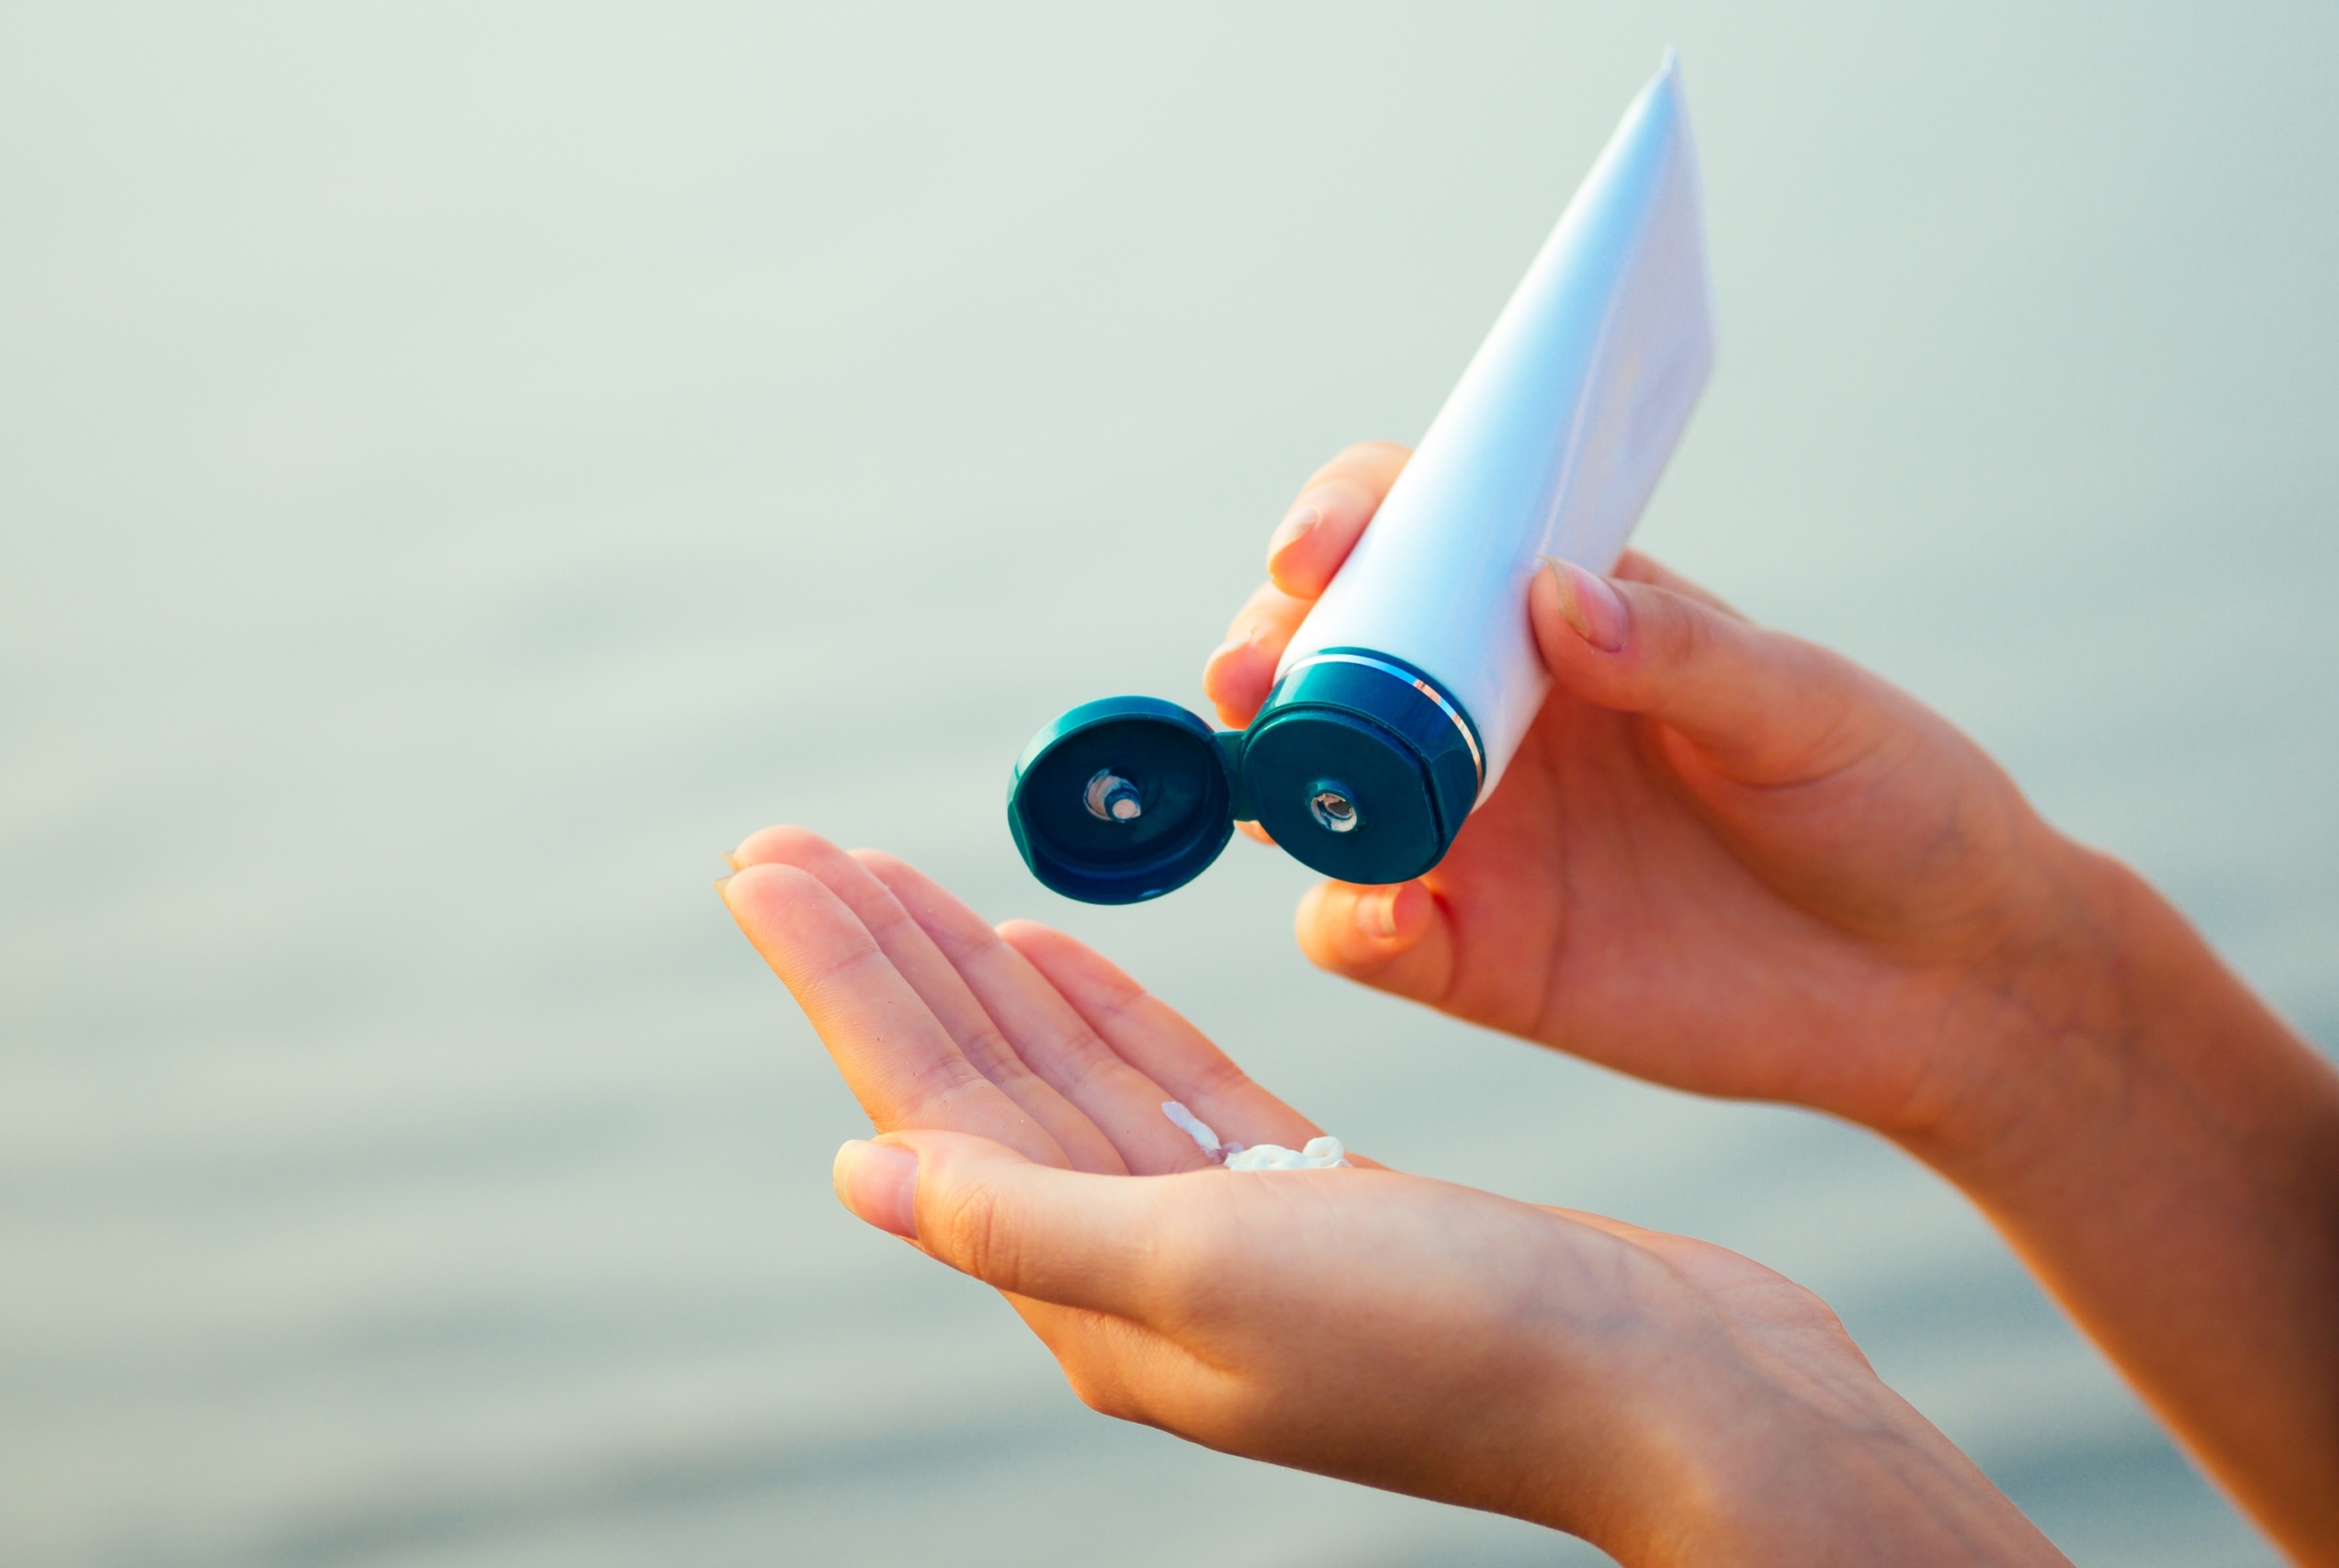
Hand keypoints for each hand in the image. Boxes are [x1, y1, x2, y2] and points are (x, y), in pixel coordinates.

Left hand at [717, 828, 2064, 1565]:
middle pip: (976, 1083)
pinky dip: (1102, 1013)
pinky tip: (1046, 950)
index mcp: (1098, 1299)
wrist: (1672, 1390)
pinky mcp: (1314, 1199)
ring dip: (979, 974)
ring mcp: (1227, 1237)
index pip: (929, 1108)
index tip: (766, 868)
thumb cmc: (1462, 1343)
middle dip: (884, 960)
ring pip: (1063, 1075)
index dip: (845, 983)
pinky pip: (1168, 1086)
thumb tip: (861, 1175)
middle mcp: (1142, 1274)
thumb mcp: (1220, 1272)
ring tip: (893, 881)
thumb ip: (1032, 1218)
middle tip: (790, 848)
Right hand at [1205, 443, 2119, 1160]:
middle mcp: (1485, 713)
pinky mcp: (1473, 955)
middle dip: (1267, 646)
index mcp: (1559, 614)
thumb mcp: (1803, 708)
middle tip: (1258, 673)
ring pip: (1313, 789)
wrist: (1937, 981)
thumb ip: (1679, 653)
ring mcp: (1470, 836)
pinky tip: (1398, 914)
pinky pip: (1357, 930)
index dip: (1347, 521)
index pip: (1415, 529)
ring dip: (1281, 779)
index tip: (1316, 549)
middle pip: (1325, 652)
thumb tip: (1551, 596)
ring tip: (1305, 784)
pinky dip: (1348, 918)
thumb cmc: (1884, 803)